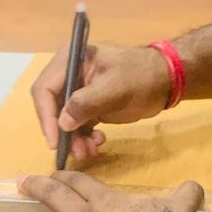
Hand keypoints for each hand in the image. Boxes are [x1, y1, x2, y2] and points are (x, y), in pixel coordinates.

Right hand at [31, 43, 170, 162]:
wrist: (166, 80)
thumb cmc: (141, 76)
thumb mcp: (114, 87)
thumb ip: (86, 103)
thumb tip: (62, 123)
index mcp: (71, 59)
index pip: (45, 89)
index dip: (47, 116)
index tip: (55, 140)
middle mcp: (69, 73)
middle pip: (51, 107)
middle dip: (62, 131)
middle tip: (76, 151)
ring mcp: (79, 91)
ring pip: (64, 120)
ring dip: (74, 138)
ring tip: (89, 151)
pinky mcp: (89, 106)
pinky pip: (78, 125)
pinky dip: (84, 137)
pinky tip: (98, 143)